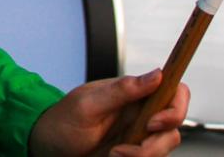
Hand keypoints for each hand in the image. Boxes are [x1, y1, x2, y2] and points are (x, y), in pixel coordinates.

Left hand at [25, 70, 189, 156]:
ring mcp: (138, 136)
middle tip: (127, 148)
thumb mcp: (88, 103)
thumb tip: (156, 75)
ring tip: (114, 154)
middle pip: (173, 128)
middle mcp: (141, 114)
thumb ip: (122, 90)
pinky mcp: (133, 154)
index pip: (173, 91)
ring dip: (142, 156)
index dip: (175, 107)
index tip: (154, 122)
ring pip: (163, 148)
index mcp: (134, 94)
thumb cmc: (63, 120)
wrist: (48, 147)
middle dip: (155, 143)